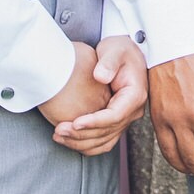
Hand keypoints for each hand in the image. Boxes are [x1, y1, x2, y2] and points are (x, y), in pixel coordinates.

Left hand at [51, 35, 146, 152]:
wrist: (124, 53)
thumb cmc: (119, 50)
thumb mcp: (115, 50)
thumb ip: (109, 62)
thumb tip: (100, 76)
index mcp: (135, 95)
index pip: (114, 116)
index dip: (94, 122)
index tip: (74, 122)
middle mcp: (132, 111)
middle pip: (107, 132)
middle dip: (82, 134)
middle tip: (59, 130)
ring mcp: (124, 118)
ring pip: (104, 141)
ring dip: (80, 142)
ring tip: (59, 136)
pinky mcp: (114, 122)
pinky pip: (102, 140)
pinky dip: (85, 143)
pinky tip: (67, 139)